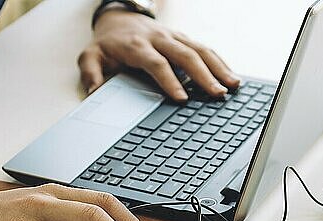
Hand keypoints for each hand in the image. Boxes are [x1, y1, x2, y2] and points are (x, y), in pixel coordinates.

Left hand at [78, 9, 240, 100]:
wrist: (118, 19)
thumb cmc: (107, 44)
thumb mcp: (90, 57)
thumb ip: (91, 74)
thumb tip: (95, 93)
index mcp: (136, 46)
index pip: (156, 63)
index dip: (169, 81)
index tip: (181, 99)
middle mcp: (159, 39)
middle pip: (185, 55)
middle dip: (203, 75)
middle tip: (217, 94)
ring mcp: (174, 37)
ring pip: (199, 49)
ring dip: (218, 67)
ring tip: (232, 85)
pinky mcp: (183, 38)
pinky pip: (204, 48)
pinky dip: (219, 61)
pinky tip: (231, 75)